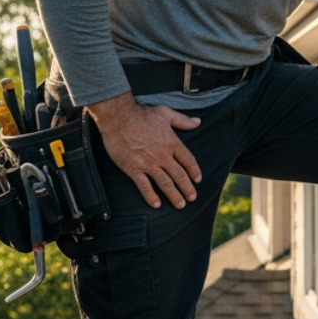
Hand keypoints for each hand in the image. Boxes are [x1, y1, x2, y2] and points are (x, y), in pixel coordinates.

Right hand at [86, 93, 202, 208]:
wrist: (119, 118)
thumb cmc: (141, 114)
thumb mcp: (166, 113)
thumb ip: (183, 120)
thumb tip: (198, 121)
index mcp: (172, 143)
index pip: (188, 160)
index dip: (194, 170)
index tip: (198, 179)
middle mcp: (162, 156)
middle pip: (179, 175)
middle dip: (187, 188)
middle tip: (192, 198)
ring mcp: (148, 164)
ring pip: (165, 183)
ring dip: (174, 195)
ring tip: (180, 205)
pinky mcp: (133, 169)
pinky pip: (144, 186)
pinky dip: (150, 196)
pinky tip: (156, 204)